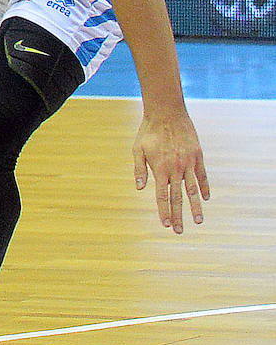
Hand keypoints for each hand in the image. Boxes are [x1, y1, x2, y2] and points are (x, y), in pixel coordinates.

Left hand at [133, 110, 209, 233]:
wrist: (167, 113)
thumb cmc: (149, 132)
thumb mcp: (138, 150)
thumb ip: (140, 170)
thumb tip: (140, 188)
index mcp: (160, 169)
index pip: (162, 196)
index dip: (164, 211)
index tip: (165, 224)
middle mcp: (176, 169)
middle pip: (178, 197)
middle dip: (178, 216)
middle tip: (179, 231)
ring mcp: (189, 163)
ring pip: (193, 190)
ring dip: (195, 207)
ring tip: (198, 221)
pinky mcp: (198, 156)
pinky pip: (202, 176)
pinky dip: (204, 188)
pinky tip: (205, 199)